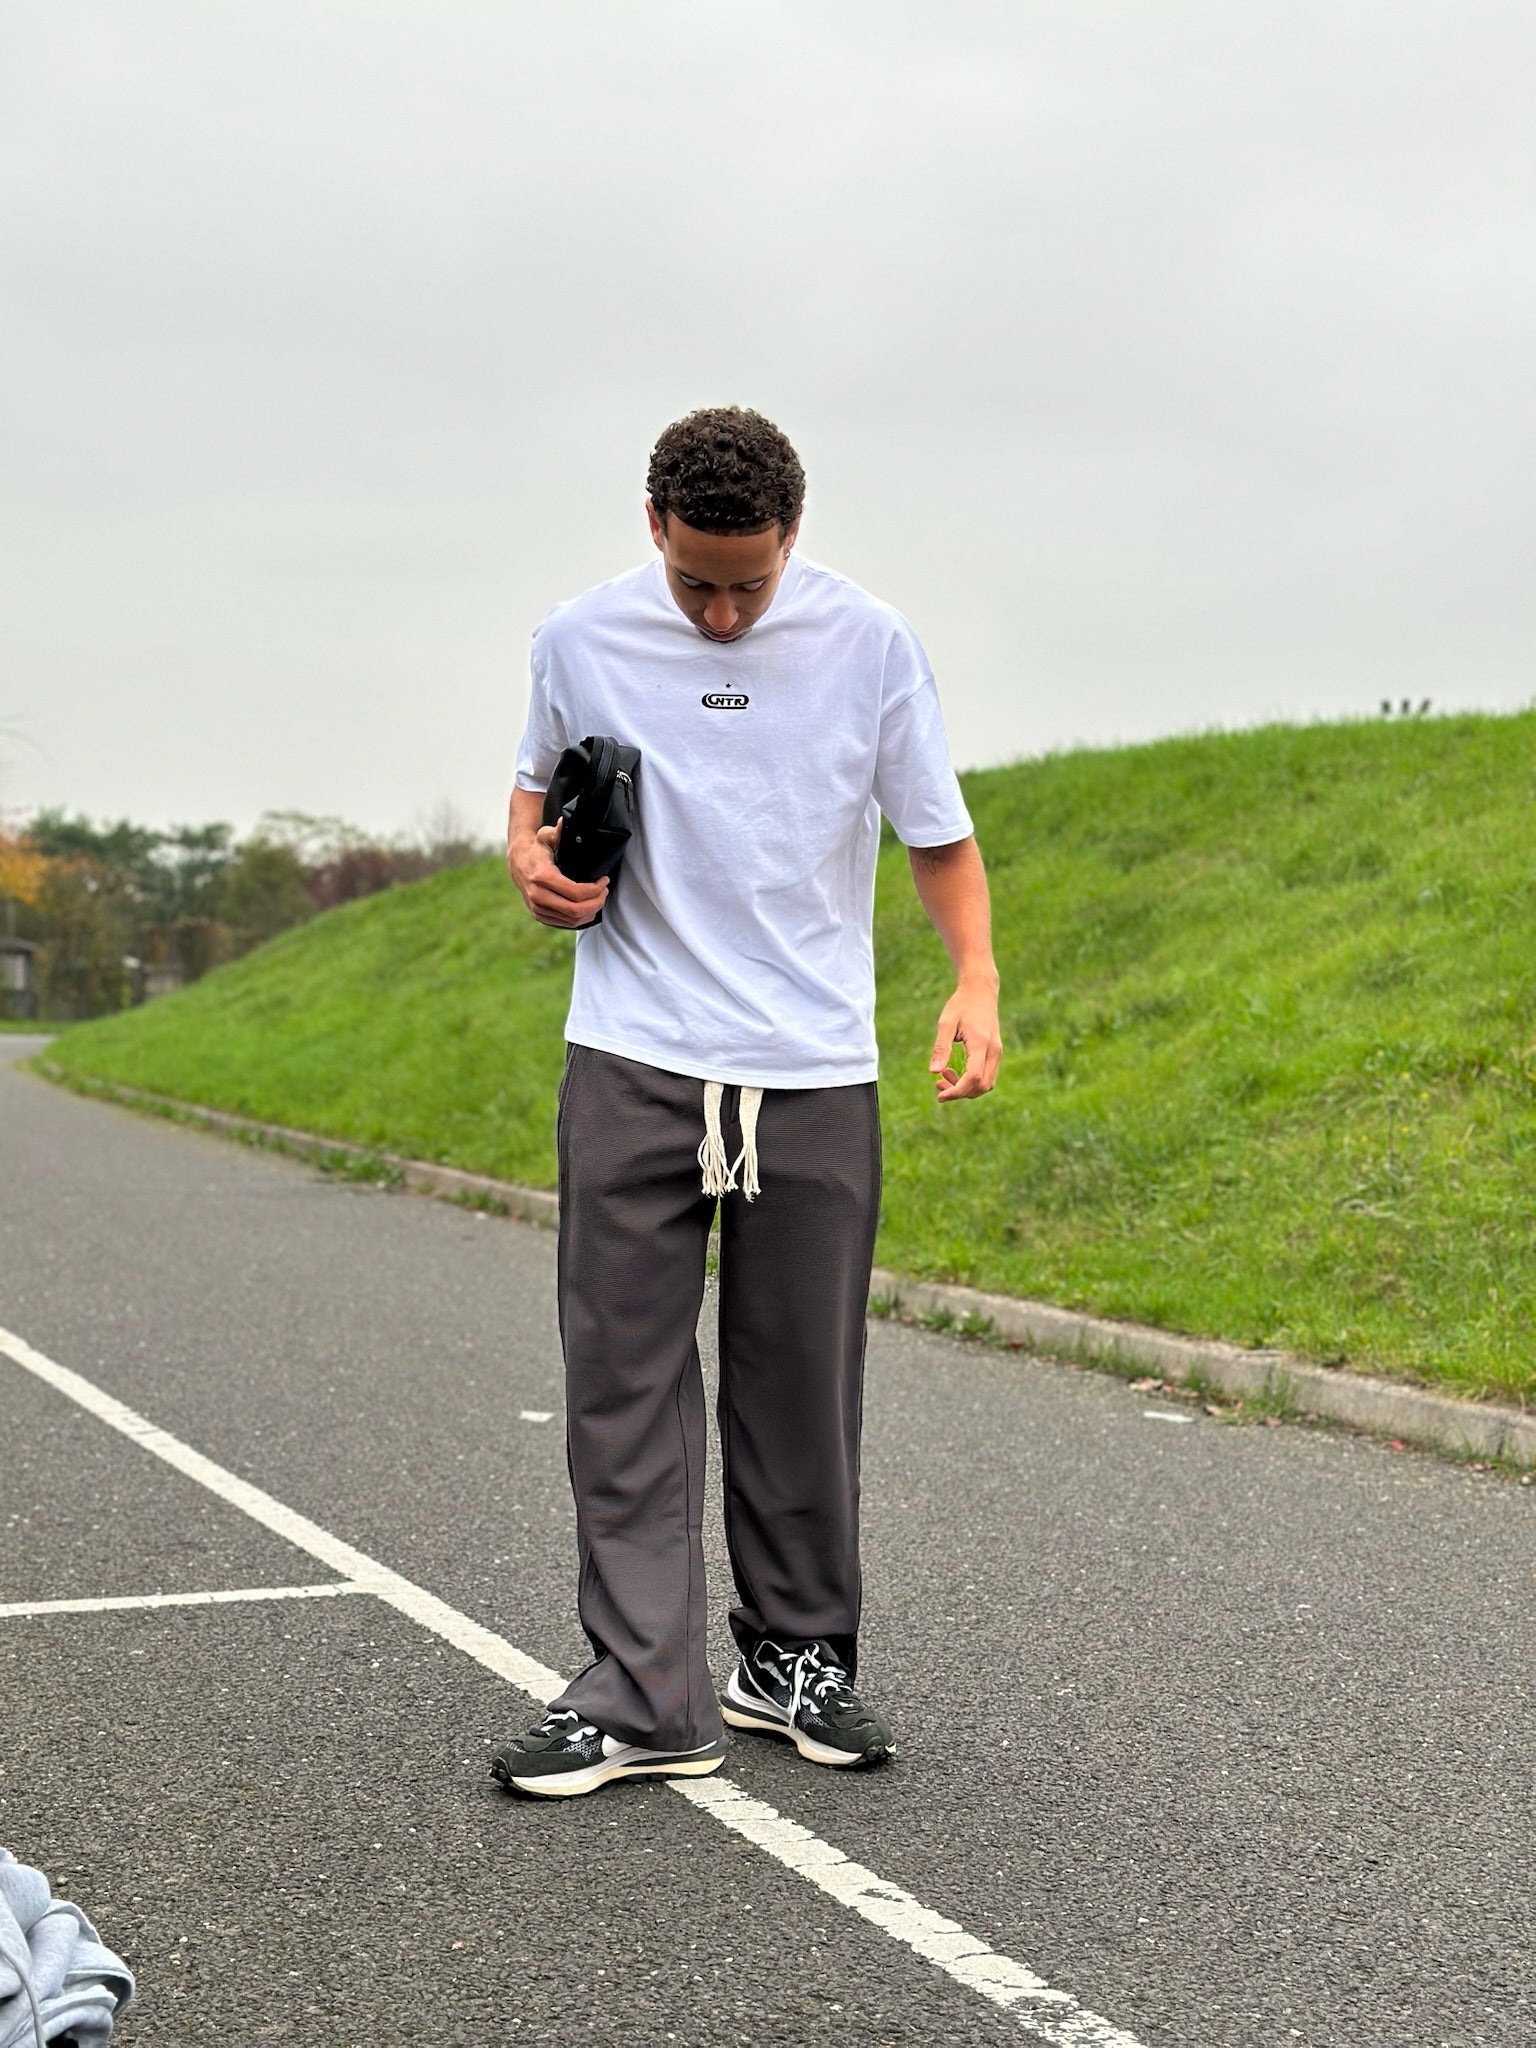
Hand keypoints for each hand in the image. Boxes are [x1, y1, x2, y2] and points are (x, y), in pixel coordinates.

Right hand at [507, 817, 609, 929]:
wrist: (517, 861)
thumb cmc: (536, 848)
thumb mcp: (545, 835)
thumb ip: (557, 831)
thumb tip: (564, 823)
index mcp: (541, 876)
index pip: (575, 893)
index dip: (594, 890)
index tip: (604, 880)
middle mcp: (537, 895)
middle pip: (575, 910)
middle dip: (596, 902)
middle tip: (604, 891)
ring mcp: (537, 907)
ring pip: (572, 919)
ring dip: (591, 911)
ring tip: (599, 897)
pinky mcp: (539, 915)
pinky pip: (565, 923)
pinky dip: (580, 918)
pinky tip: (588, 907)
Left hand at [929, 976, 1001, 1101]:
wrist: (981, 991)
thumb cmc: (961, 1004)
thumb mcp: (946, 1022)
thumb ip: (941, 1047)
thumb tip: (933, 1072)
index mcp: (981, 1044)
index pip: (974, 1077)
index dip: (957, 1091)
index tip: (939, 1096)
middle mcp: (994, 1051)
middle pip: (982, 1086)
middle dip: (960, 1092)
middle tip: (937, 1085)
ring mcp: (997, 1053)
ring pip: (986, 1084)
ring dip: (966, 1088)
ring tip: (943, 1077)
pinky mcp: (995, 1053)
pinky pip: (987, 1076)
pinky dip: (971, 1081)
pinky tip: (954, 1072)